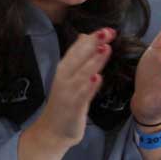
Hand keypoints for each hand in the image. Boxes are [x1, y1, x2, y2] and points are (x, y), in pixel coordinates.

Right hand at [32, 28, 112, 148]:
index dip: (91, 38)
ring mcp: (67, 92)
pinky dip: (88, 87)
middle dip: (93, 44)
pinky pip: (81, 95)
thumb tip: (84, 36)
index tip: (107, 29)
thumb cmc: (65, 103)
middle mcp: (64, 78)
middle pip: (78, 57)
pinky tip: (97, 78)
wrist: (53, 130)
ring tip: (105, 49)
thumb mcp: (70, 77)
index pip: (77, 49)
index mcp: (64, 69)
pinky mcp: (72, 107)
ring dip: (93, 61)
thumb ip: (79, 58)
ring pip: (82, 74)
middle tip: (108, 32)